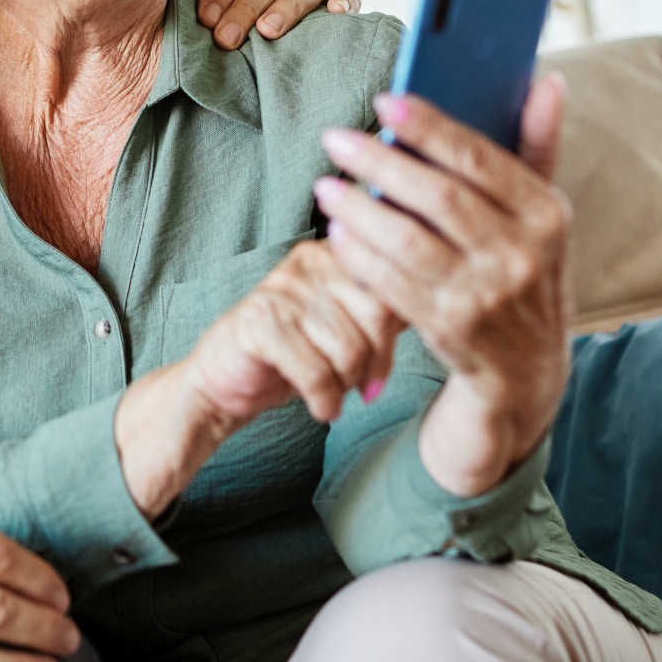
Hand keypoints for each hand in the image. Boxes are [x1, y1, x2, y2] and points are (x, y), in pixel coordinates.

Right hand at [114, 240, 402, 518]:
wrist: (223, 380)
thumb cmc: (293, 354)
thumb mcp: (345, 326)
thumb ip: (383, 310)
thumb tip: (438, 307)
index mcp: (332, 253)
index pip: (391, 283)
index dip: (397, 333)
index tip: (382, 367)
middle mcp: (306, 262)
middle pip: (376, 314)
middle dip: (377, 362)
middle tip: (366, 388)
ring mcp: (280, 290)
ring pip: (348, 347)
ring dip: (348, 385)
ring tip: (336, 396)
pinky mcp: (258, 324)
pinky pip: (315, 370)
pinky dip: (324, 399)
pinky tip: (320, 408)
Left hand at [310, 77, 572, 495]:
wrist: (526, 366)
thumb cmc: (523, 265)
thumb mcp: (541, 212)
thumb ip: (537, 145)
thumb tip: (546, 81)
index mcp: (546, 212)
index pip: (480, 159)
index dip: (429, 127)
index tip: (384, 99)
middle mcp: (522, 252)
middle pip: (438, 197)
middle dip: (380, 162)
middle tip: (336, 138)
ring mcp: (487, 294)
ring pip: (407, 241)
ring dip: (358, 209)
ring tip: (326, 186)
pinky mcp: (451, 327)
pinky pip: (392, 282)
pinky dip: (360, 255)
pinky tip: (338, 231)